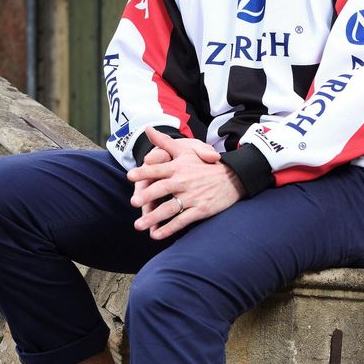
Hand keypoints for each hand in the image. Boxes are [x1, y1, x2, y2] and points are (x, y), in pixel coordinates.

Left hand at [127, 127, 244, 239]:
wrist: (233, 177)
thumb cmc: (205, 164)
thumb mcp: (187, 150)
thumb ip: (165, 142)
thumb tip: (147, 128)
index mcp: (180, 167)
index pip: (159, 169)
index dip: (144, 172)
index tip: (130, 175)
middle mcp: (184, 182)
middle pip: (162, 189)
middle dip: (147, 196)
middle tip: (133, 202)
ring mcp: (192, 197)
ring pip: (169, 208)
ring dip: (153, 217)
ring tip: (139, 225)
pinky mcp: (200, 210)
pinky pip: (182, 221)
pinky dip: (169, 229)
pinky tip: (156, 235)